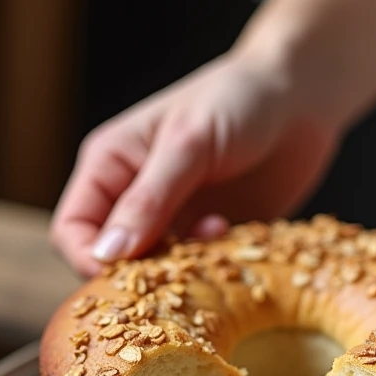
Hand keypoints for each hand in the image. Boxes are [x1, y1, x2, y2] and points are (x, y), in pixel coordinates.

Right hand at [50, 50, 340, 275]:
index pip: (72, 229)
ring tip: (215, 237)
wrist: (303, 96)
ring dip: (181, 273)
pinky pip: (198, 272)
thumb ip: (149, 199)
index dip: (88, 259)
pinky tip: (235, 237)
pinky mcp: (212, 236)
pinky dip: (211, 270)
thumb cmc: (238, 100)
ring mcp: (175, 218)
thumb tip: (107, 253)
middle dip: (139, 273)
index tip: (125, 279)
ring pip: (156, 272)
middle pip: (111, 259)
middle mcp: (134, 196)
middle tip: (182, 265)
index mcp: (110, 165)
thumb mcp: (189, 144)